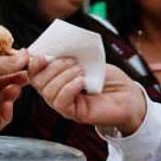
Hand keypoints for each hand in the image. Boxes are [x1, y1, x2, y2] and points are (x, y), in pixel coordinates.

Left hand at [0, 51, 37, 132]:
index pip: (2, 75)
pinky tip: (7, 104)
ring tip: (13, 89)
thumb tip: (24, 56)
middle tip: (27, 77)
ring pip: (5, 102)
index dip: (15, 71)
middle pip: (5, 88)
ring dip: (12, 95)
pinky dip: (8, 112)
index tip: (27, 67)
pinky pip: (2, 119)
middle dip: (16, 82)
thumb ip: (9, 62)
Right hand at [32, 60, 147, 133]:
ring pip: (48, 92)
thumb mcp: (87, 61)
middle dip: (52, 67)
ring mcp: (64, 104)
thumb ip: (70, 55)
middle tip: (72, 60)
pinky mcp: (74, 113)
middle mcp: (56, 92)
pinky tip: (82, 81)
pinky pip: (61, 102)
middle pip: (38, 82)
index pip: (34, 73)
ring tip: (81, 71)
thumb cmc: (108, 78)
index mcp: (55, 78)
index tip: (41, 54)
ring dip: (64, 76)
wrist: (127, 95)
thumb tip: (55, 46)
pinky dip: (69, 88)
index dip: (34, 63)